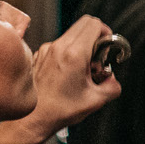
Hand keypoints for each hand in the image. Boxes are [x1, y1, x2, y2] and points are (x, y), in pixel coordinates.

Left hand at [30, 15, 123, 133]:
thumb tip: (113, 79)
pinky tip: (68, 74)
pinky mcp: (39, 55)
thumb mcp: (95, 101)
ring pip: (71, 35)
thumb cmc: (59, 110)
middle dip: (96, 37)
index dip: (107, 32)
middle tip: (98, 56)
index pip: (95, 24)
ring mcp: (47, 50)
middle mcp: (59, 47)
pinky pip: (59, 46)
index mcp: (74, 54)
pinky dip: (68, 54)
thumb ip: (113, 86)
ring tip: (82, 70)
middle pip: (84, 24)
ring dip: (82, 46)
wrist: (31, 119)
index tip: (108, 47)